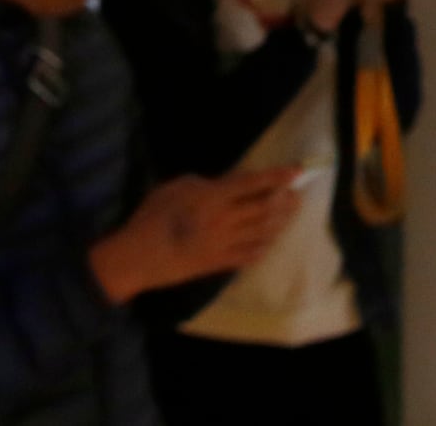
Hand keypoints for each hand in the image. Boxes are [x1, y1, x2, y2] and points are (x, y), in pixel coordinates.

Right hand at [89, 170, 299, 303]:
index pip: (253, 183)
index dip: (277, 176)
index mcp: (214, 197)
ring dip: (280, 222)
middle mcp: (225, 220)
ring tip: (290, 214)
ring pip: (261, 232)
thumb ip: (206, 183)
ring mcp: (224, 244)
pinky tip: (269, 243)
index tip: (297, 171)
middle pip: (265, 209)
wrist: (138, 257)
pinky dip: (262, 248)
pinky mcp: (217, 264)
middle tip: (297, 193)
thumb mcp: (176, 186)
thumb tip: (227, 183)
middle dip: (284, 200)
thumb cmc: (152, 216)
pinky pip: (248, 256)